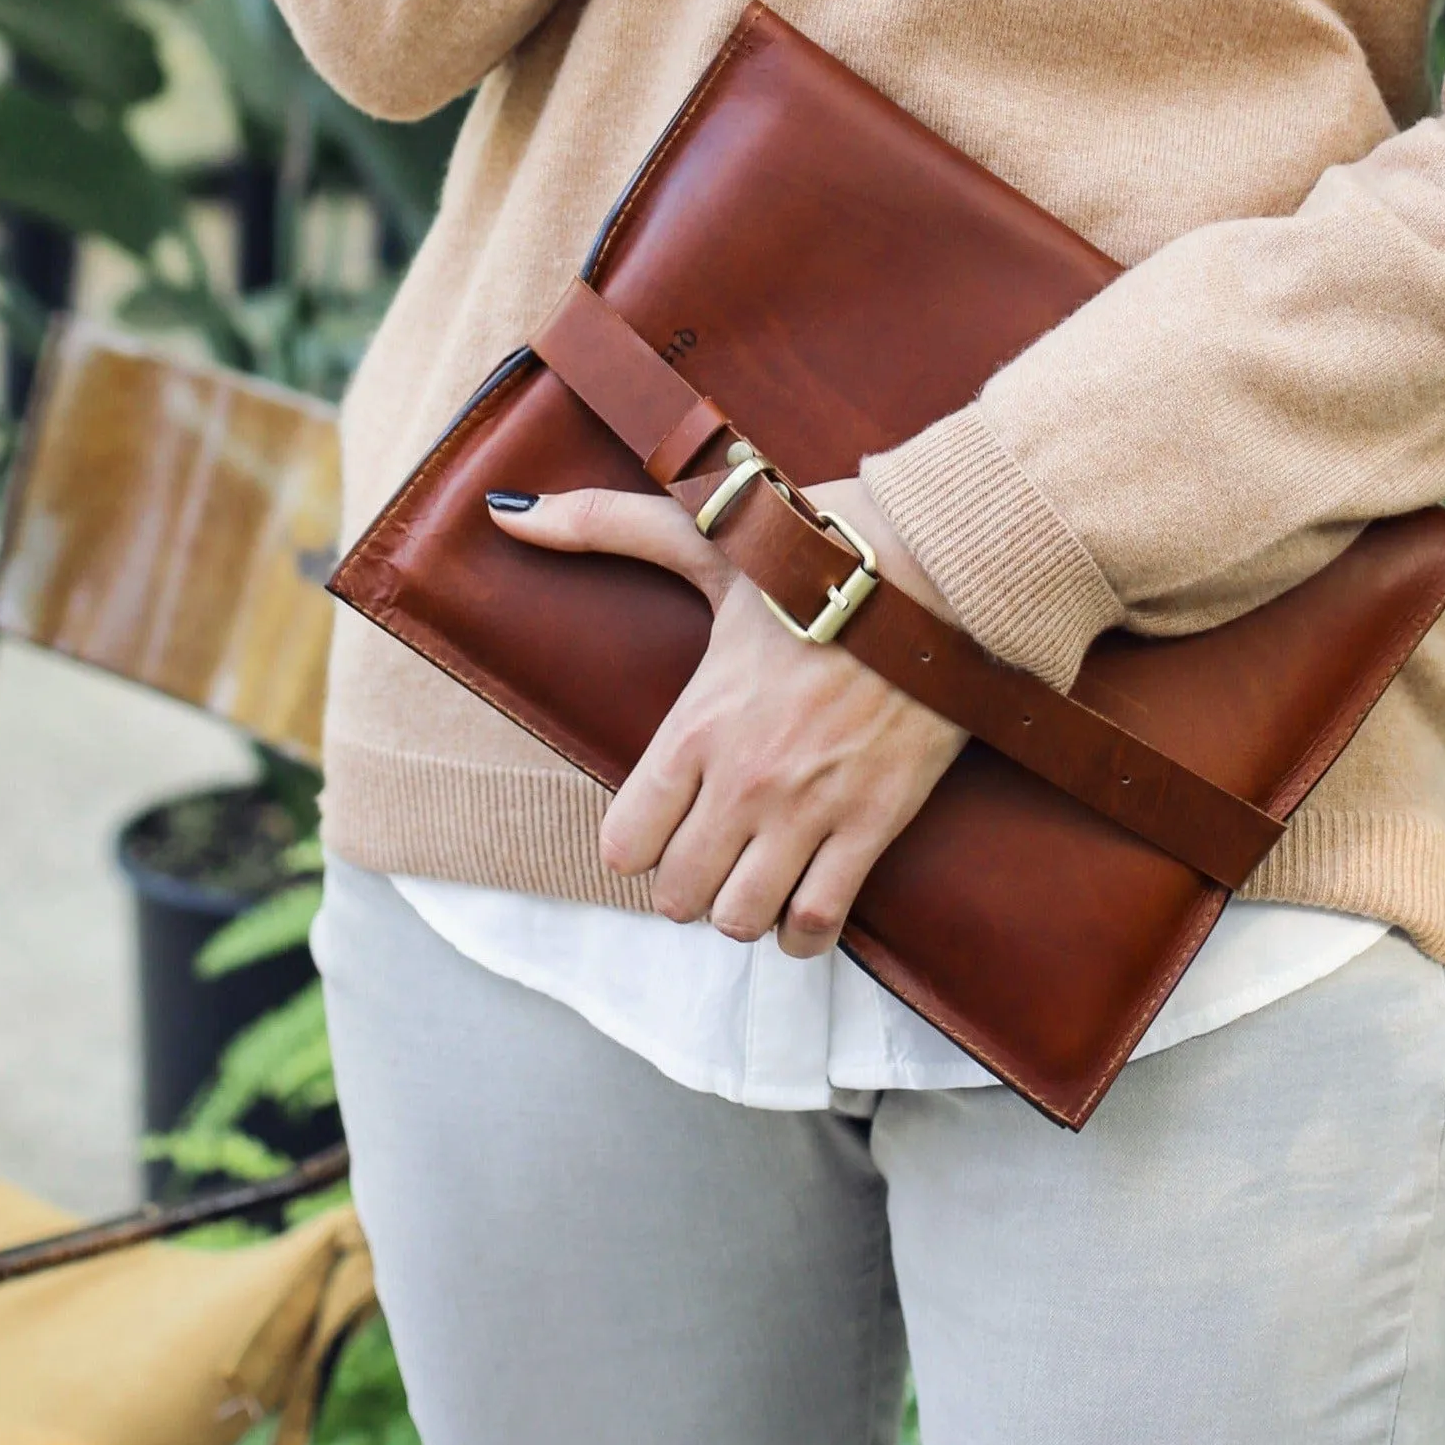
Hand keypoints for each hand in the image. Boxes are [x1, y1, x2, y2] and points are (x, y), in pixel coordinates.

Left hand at [485, 473, 964, 956]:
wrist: (939, 566)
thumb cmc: (819, 549)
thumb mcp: (707, 537)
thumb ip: (602, 526)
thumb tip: (505, 511)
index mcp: (697, 722)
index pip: (625, 842)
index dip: (636, 842)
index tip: (659, 822)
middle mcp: (745, 778)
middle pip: (679, 895)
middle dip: (686, 883)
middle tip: (708, 854)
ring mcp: (812, 807)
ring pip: (744, 918)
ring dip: (742, 910)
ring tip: (753, 879)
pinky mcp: (875, 821)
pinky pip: (822, 920)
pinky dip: (804, 933)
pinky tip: (802, 911)